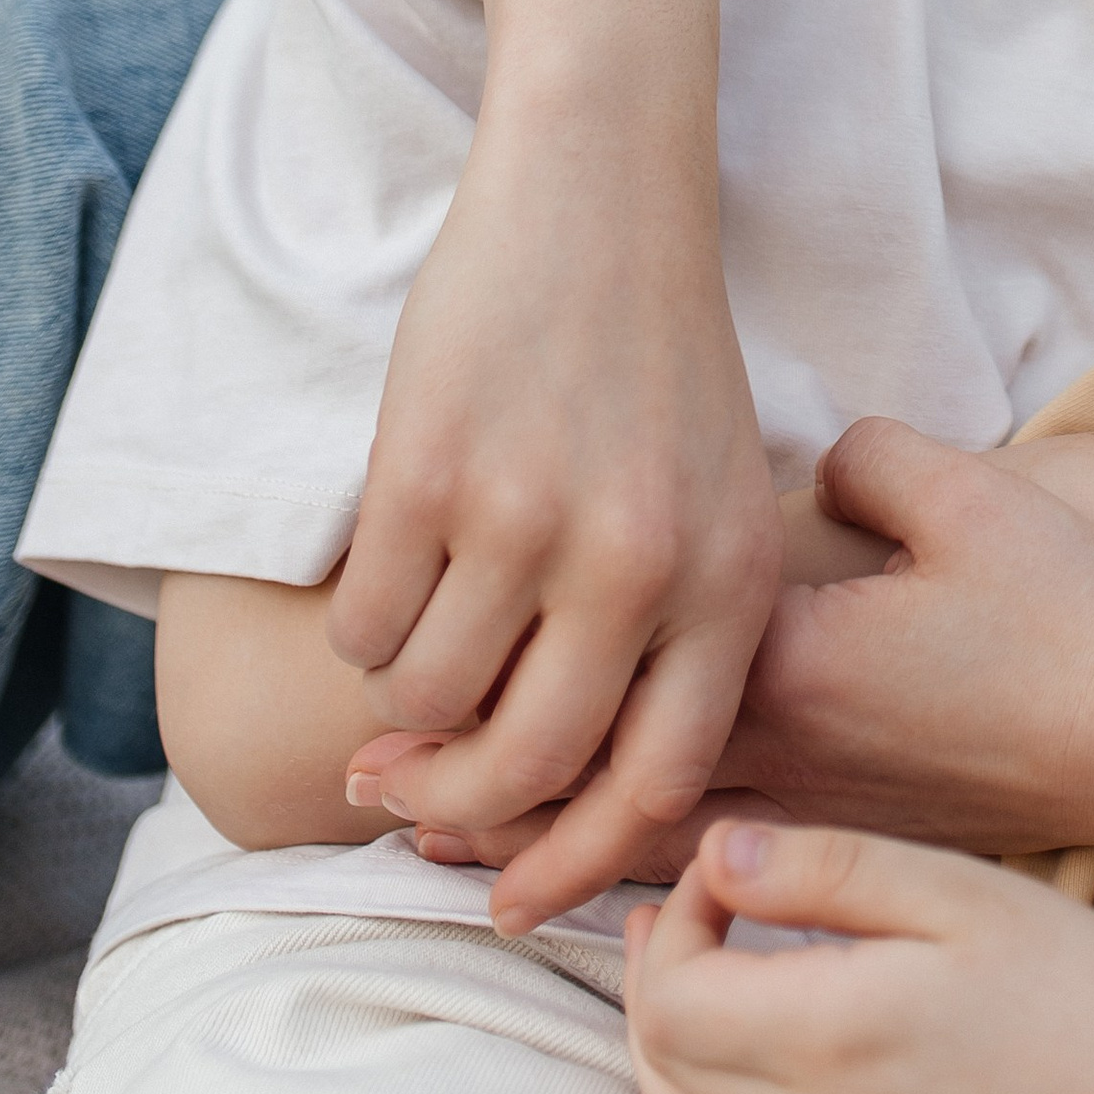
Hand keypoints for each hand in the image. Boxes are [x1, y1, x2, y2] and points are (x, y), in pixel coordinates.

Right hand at [326, 103, 783, 925]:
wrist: (602, 195)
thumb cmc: (655, 364)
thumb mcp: (714, 503)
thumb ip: (670, 640)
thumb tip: (558, 806)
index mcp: (727, 583)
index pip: (657, 786)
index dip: (575, 864)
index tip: (510, 897)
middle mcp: (638, 564)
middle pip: (528, 766)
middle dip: (453, 803)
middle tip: (405, 792)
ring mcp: (529, 519)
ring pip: (431, 703)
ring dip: (402, 705)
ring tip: (413, 642)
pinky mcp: (429, 473)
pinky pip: (370, 625)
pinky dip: (366, 629)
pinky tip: (392, 568)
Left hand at [360, 418, 1093, 888]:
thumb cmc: (1069, 603)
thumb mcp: (967, 493)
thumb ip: (862, 462)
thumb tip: (801, 458)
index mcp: (784, 652)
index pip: (609, 673)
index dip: (498, 676)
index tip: (401, 676)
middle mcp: (780, 750)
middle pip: (594, 774)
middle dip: (475, 785)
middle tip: (367, 787)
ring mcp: (814, 805)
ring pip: (640, 830)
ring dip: (534, 836)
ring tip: (431, 847)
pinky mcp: (849, 830)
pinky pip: (708, 852)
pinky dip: (625, 858)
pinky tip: (572, 869)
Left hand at [625, 820, 1093, 1093]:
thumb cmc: (1067, 973)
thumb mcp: (953, 889)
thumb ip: (827, 867)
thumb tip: (714, 852)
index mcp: (834, 1038)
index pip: (674, 996)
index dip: (677, 918)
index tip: (730, 864)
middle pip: (661, 1062)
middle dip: (659, 970)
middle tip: (698, 898)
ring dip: (667, 1035)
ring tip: (700, 954)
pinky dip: (707, 1087)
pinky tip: (751, 1023)